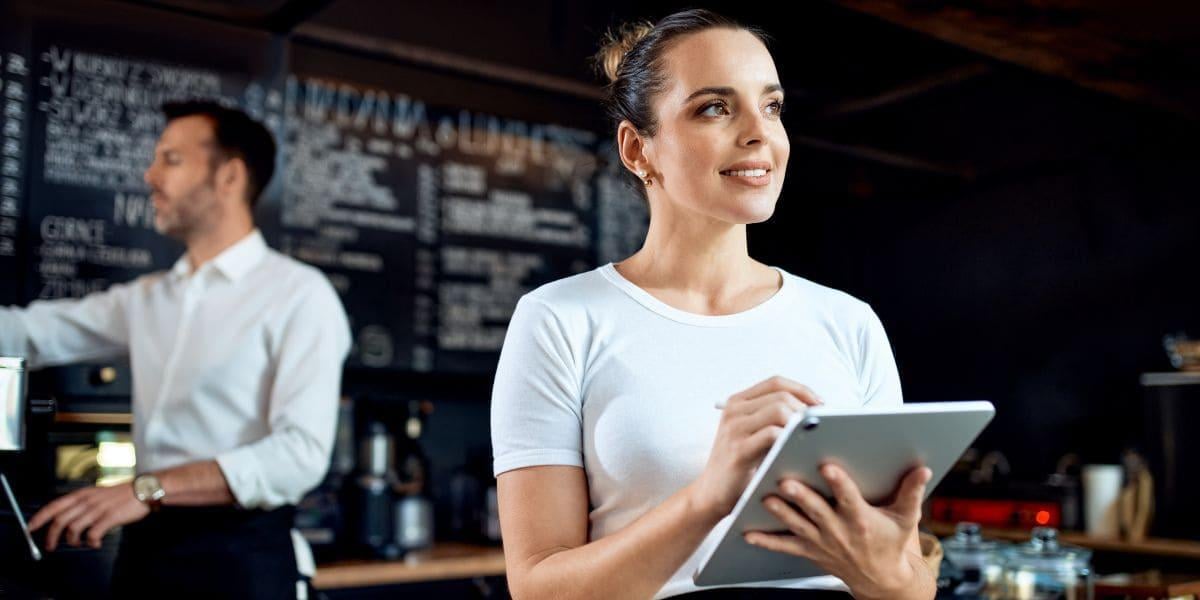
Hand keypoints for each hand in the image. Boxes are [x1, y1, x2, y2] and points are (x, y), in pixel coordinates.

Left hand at [28, 484, 149, 549]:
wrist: (144, 490)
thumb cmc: (122, 494)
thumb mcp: (97, 494)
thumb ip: (83, 504)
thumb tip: (67, 519)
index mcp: (83, 494)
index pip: (55, 506)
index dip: (40, 518)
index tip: (30, 528)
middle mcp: (88, 501)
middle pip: (60, 520)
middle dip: (51, 536)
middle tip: (49, 545)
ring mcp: (98, 509)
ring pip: (74, 528)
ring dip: (72, 540)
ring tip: (77, 543)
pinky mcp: (110, 517)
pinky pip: (93, 534)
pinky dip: (91, 542)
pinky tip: (94, 542)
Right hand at [689, 376, 821, 522]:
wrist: (711, 494)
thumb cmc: (740, 466)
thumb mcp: (752, 435)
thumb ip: (773, 419)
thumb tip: (815, 412)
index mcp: (737, 402)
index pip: (776, 382)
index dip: (802, 390)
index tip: (820, 405)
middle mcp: (733, 411)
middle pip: (780, 395)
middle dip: (805, 408)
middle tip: (821, 426)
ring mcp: (734, 428)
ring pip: (779, 410)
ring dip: (800, 423)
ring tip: (812, 437)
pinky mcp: (739, 449)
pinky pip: (773, 434)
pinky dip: (790, 438)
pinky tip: (800, 450)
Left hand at [745, 463, 933, 599]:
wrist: (880, 579)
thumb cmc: (889, 542)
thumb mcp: (906, 518)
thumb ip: (912, 492)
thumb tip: (922, 469)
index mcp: (860, 519)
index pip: (849, 498)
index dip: (838, 483)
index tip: (827, 466)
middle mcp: (838, 530)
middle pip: (816, 511)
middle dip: (801, 497)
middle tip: (786, 481)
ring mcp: (821, 541)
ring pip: (797, 524)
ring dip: (780, 512)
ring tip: (763, 498)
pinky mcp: (809, 549)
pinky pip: (784, 545)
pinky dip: (766, 540)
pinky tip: (746, 531)